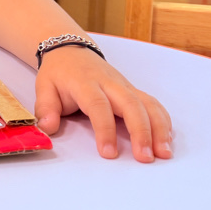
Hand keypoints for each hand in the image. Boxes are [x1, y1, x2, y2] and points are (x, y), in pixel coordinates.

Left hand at [33, 46, 172, 161]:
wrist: (70, 51)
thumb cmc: (58, 74)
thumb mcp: (44, 88)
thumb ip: (45, 109)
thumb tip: (47, 129)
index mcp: (86, 83)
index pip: (99, 106)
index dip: (105, 129)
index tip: (109, 153)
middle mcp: (110, 83)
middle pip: (131, 104)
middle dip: (141, 132)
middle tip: (145, 157)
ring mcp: (124, 86)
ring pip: (147, 104)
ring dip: (159, 128)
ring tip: (164, 154)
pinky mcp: (133, 90)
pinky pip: (153, 104)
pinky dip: (163, 121)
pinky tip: (167, 140)